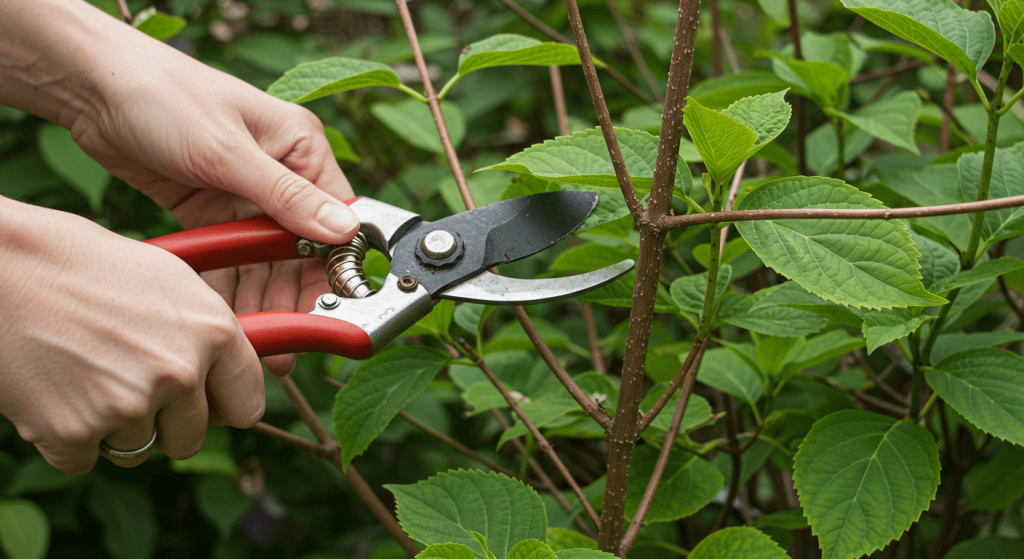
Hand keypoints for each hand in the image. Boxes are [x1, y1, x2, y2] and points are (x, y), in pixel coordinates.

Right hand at [0, 200, 263, 474]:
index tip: (205, 404)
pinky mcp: (74, 431)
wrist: (4, 267)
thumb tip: (228, 380)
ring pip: (137, 450)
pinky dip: (67, 437)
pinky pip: (85, 460)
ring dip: (113, 427)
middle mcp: (180, 372)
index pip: (246, 405)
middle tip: (127, 382)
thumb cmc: (86, 266)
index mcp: (214, 332)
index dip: (221, 407)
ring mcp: (129, 405)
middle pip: (191, 439)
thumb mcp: (171, 283)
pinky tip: (54, 389)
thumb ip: (209, 337)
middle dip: (164, 422)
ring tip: (85, 373)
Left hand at [62, 15, 355, 373]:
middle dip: (297, 295)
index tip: (335, 307)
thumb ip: (286, 197)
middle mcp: (281, 174)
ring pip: (267, 262)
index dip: (338, 265)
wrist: (91, 88)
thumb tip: (345, 231)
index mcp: (301, 149)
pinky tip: (227, 319)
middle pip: (303, 250)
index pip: (337, 218)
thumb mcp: (227, 151)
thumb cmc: (164, 96)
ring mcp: (247, 196)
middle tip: (292, 340)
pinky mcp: (213, 212)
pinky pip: (231, 261)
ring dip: (264, 299)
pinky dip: (229, 289)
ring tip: (260, 341)